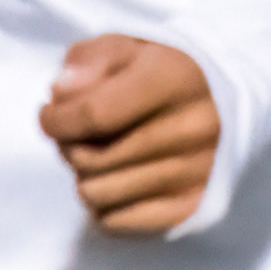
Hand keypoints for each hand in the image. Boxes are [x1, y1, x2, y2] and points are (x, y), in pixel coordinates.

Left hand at [43, 33, 225, 237]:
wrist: (222, 100)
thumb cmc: (158, 70)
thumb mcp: (122, 47)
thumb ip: (87, 62)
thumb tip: (61, 94)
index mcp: (174, 78)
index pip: (92, 114)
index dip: (56, 119)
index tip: (49, 115)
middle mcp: (192, 127)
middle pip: (89, 160)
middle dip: (69, 146)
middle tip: (80, 134)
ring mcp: (195, 172)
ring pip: (96, 195)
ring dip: (85, 177)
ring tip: (99, 156)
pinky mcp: (193, 206)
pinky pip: (116, 222)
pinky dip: (105, 205)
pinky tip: (118, 179)